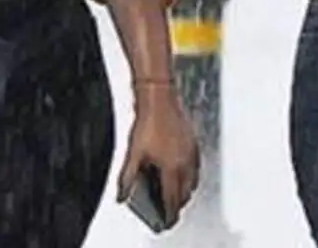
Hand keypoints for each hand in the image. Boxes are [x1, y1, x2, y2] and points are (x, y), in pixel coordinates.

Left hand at [116, 83, 200, 221]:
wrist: (159, 97)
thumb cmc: (147, 121)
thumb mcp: (133, 153)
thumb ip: (127, 177)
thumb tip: (122, 195)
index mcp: (172, 167)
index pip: (172, 199)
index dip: (170, 214)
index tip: (167, 221)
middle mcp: (186, 162)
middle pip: (186, 193)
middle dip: (178, 204)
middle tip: (169, 210)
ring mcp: (191, 152)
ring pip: (193, 181)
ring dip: (186, 191)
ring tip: (175, 195)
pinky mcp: (193, 143)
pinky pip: (196, 167)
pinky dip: (191, 176)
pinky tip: (182, 173)